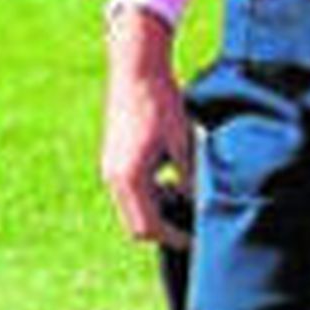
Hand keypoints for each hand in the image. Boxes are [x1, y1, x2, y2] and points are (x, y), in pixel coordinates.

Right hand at [100, 7, 193, 246]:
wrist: (136, 69)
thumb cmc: (161, 103)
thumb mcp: (183, 142)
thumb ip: (189, 177)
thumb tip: (198, 204)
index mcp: (130, 178)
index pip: (148, 227)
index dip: (173, 238)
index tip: (196, 239)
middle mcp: (114, 177)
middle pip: (136, 224)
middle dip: (164, 228)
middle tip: (192, 224)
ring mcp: (111, 167)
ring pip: (133, 207)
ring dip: (158, 209)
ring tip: (186, 197)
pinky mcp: (114, 158)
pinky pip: (131, 189)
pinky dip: (150, 193)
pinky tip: (172, 178)